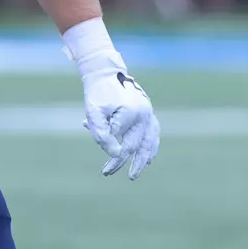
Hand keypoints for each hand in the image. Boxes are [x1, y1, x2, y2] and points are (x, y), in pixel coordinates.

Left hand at [80, 65, 160, 179]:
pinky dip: (151, 146)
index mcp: (131, 114)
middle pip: (137, 146)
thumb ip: (101, 135)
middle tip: (115, 176)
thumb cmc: (96, 93)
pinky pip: (154, 132)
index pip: (123, 146)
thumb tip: (115, 154)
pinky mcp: (148, 111)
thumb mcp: (93, 114)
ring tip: (135, 172)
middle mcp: (144, 114)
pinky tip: (148, 157)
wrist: (104, 72)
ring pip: (150, 141)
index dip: (114, 161)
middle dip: (125, 163)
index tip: (105, 171)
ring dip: (143, 158)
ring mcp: (148, 112)